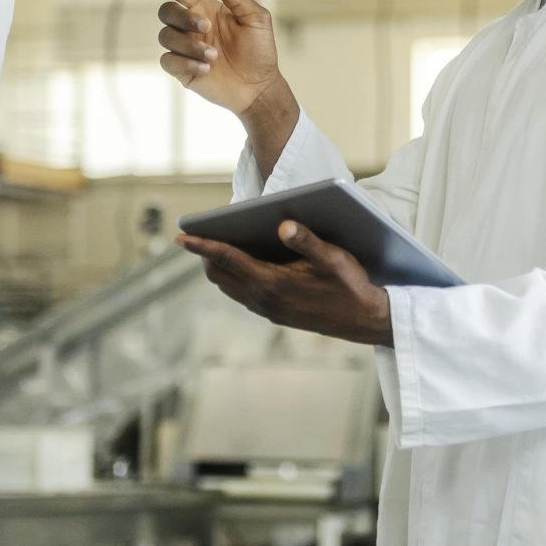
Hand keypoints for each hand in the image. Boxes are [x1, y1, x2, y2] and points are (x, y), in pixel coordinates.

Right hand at [133, 0, 282, 116]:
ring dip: (190, 46)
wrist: (259, 87)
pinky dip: (186, 63)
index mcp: (205, 9)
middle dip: (183, 18)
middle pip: (166, 11)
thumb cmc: (260, 52)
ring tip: (214, 57)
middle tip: (207, 29)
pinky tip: (206, 69)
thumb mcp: (256, 19)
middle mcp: (191, 27)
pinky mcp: (181, 69)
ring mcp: (185, 48)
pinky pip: (168, 60)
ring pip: (166, 37)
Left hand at [178, 221, 393, 346]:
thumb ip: (307, 241)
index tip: (180, 235)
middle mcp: (264, 299)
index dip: (201, 245)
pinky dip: (235, 278)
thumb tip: (283, 225)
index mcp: (272, 283)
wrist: (366, 321)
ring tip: (217, 246)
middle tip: (200, 234)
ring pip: (229, 287)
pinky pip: (243, 294)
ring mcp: (269, 310)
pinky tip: (244, 264)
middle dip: (207, 254)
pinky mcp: (276, 314)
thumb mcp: (334, 258)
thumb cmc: (351, 286)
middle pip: (219, 275)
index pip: (226, 259)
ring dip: (220, 267)